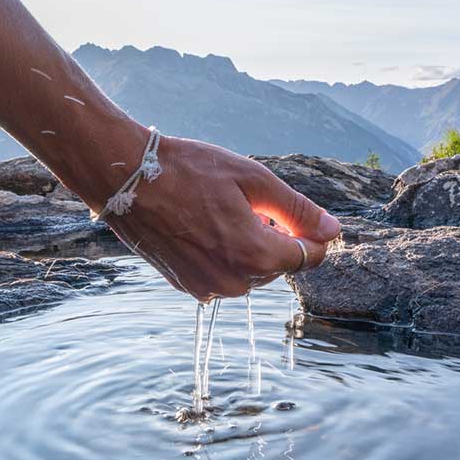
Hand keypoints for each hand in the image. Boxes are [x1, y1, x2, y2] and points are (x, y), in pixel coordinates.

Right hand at [104, 135, 341, 299]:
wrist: (126, 180)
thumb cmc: (189, 171)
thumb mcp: (252, 179)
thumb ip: (297, 209)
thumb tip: (333, 230)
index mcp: (256, 256)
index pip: (309, 256)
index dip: (311, 232)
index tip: (292, 209)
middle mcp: (235, 283)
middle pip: (279, 264)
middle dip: (273, 235)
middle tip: (243, 201)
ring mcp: (208, 288)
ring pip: (250, 271)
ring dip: (248, 245)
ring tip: (218, 211)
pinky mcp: (186, 286)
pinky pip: (223, 274)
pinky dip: (222, 253)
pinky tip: (201, 225)